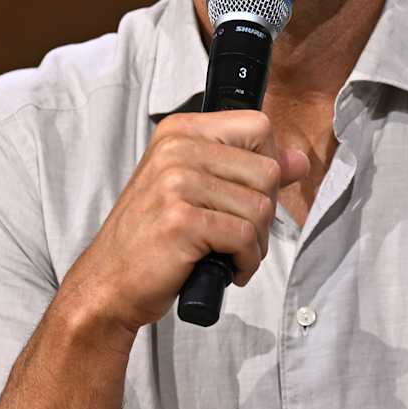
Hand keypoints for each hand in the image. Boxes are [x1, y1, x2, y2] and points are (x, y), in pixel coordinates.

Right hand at [57, 110, 309, 337]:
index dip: (269, 163)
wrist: (109, 282)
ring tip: (228, 255)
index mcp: (181, 132)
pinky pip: (245, 237)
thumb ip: (247, 170)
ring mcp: (178, 183)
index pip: (258, 126)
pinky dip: (245, 262)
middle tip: (236, 237)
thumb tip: (298, 160)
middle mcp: (178, 149)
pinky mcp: (182, 221)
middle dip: (264, 214)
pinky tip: (226, 269)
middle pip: (267, 171)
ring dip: (255, 244)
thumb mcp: (195, 189)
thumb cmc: (152, 238)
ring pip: (261, 208)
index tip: (248, 194)